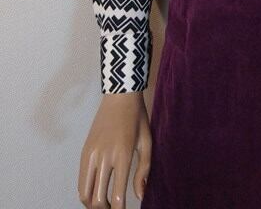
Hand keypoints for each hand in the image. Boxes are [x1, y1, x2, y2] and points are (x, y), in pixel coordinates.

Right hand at [78, 92, 151, 207]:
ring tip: (104, 203)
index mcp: (123, 155)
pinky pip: (81, 180)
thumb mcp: (147, 142)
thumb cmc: (137, 118)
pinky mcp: (84, 151)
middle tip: (114, 208)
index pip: (117, 195)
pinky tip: (96, 191)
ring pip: (84, 194)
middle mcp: (105, 156)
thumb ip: (144, 170)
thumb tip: (140, 196)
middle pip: (97, 199)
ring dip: (93, 204)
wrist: (119, 96)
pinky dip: (86, 192)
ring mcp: (92, 154)